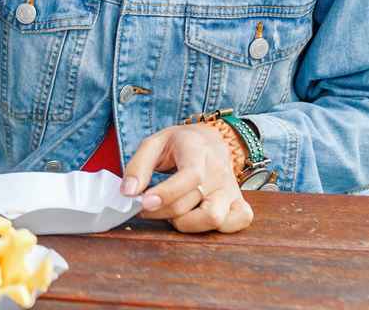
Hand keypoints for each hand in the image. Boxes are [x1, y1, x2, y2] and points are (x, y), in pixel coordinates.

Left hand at [122, 124, 253, 233]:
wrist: (211, 140)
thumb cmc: (180, 144)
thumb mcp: (154, 144)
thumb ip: (138, 166)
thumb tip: (128, 193)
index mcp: (198, 150)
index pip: (190, 177)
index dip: (166, 194)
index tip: (144, 203)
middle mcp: (219, 171)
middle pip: (195, 203)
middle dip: (164, 212)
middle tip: (147, 207)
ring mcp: (232, 189)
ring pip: (216, 219)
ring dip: (188, 223)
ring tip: (172, 213)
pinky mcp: (240, 203)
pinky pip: (236, 223)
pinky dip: (215, 228)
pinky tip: (196, 219)